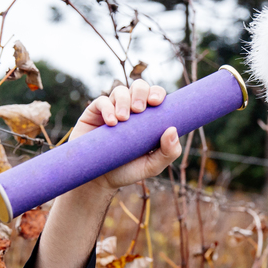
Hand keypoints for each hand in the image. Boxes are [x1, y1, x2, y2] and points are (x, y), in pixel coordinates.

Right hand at [71, 78, 181, 194]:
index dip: (157, 93)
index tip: (156, 102)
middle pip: (139, 87)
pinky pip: (102, 101)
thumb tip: (172, 129)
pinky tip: (112, 123)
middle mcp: (131, 110)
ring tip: (123, 120)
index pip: (156, 96)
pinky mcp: (95, 114)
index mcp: (148, 118)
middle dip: (141, 93)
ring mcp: (113, 109)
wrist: (99, 180)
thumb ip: (168, 152)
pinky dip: (107, 108)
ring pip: (121, 91)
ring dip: (124, 101)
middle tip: (139, 109)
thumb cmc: (128, 171)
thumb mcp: (152, 166)